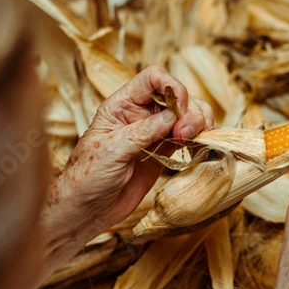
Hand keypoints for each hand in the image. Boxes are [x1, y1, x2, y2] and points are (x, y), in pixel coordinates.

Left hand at [42, 65, 213, 267]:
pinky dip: (200, 138)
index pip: (153, 78)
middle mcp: (140, 114)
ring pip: (187, 116)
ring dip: (198, 123)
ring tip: (195, 140)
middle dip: (190, 110)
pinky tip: (201, 146)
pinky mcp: (164, 152)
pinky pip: (187, 137)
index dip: (172, 87)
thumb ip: (143, 132)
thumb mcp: (112, 150)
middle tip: (187, 134)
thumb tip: (174, 116)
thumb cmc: (87, 177)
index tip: (178, 110)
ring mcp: (154, 134)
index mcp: (121, 105)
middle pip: (177, 96)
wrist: (87, 210)